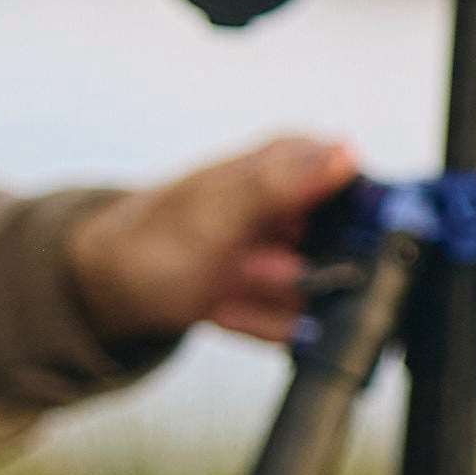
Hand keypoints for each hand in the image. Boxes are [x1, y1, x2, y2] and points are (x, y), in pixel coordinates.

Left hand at [68, 135, 370, 352]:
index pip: (365, 186)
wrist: (105, 287)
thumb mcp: (219, 211)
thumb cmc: (154, 239)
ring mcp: (292, 252)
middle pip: (357, 247)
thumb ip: (283, 182)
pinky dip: (267, 324)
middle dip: (317, 276)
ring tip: (233, 284)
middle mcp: (300, 205)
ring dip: (282, 301)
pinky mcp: (280, 297)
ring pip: (327, 291)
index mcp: (292, 162)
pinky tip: (226, 306)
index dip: (370, 224)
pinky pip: (297, 322)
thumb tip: (348, 150)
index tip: (349, 252)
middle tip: (257, 269)